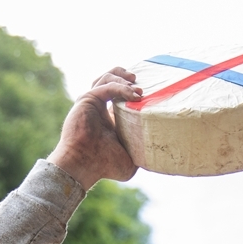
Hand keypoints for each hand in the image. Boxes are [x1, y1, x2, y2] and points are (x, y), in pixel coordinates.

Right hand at [47, 68, 140, 189]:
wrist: (84, 165)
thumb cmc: (104, 166)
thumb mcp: (130, 159)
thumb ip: (141, 152)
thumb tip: (158, 154)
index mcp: (107, 117)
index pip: (118, 95)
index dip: (131, 90)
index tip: (145, 95)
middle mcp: (98, 108)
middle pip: (109, 80)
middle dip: (125, 77)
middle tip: (139, 85)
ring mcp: (92, 102)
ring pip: (106, 78)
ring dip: (123, 79)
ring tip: (138, 89)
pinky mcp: (87, 99)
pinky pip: (107, 86)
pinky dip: (121, 88)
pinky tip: (134, 95)